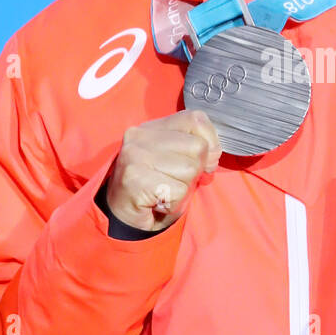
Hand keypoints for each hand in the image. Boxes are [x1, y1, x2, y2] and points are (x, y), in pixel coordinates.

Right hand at [104, 109, 220, 231]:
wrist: (121, 215)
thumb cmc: (153, 187)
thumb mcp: (175, 159)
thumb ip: (194, 148)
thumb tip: (214, 152)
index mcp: (151, 128)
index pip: (195, 119)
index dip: (209, 140)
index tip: (202, 160)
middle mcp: (140, 137)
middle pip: (197, 147)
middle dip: (195, 170)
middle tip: (174, 181)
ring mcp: (135, 157)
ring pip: (190, 169)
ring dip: (184, 187)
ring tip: (165, 190)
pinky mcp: (135, 179)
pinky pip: (178, 190)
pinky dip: (175, 202)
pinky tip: (159, 201)